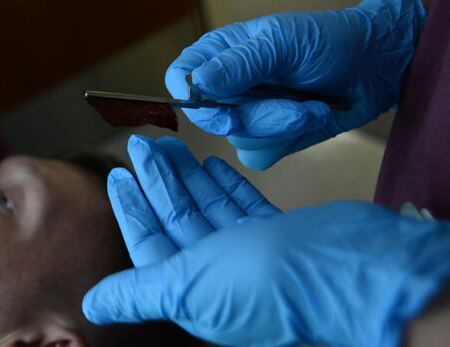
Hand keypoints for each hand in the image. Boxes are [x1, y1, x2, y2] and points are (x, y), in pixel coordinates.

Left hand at [83, 135, 449, 346]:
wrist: (356, 275)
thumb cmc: (270, 282)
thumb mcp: (190, 287)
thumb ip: (140, 293)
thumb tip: (93, 307)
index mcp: (194, 292)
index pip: (151, 245)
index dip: (132, 209)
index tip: (118, 174)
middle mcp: (221, 275)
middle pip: (179, 221)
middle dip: (159, 183)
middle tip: (143, 143)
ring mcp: (254, 254)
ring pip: (210, 209)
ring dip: (189, 177)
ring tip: (170, 144)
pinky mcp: (282, 235)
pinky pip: (245, 206)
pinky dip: (227, 185)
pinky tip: (213, 163)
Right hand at [165, 0, 425, 169]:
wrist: (376, 66)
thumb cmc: (330, 40)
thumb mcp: (283, 43)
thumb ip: (239, 64)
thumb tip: (197, 83)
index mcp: (221, 53)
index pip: (182, 80)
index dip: (196, 102)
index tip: (227, 114)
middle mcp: (228, 85)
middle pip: (213, 119)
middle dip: (260, 116)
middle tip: (295, 102)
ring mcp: (248, 114)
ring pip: (239, 140)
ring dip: (283, 127)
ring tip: (312, 105)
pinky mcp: (270, 137)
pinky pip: (258, 156)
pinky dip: (290, 141)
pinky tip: (311, 119)